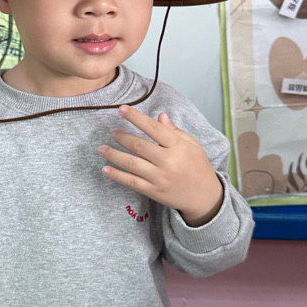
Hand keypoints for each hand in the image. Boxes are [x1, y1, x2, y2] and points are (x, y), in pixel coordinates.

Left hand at [99, 105, 223, 226]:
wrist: (204, 196)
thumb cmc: (198, 166)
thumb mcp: (192, 145)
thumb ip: (174, 131)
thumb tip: (159, 116)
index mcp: (178, 146)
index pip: (153, 128)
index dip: (136, 118)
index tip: (122, 109)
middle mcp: (168, 161)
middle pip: (139, 146)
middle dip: (122, 137)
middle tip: (113, 132)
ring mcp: (160, 178)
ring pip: (131, 164)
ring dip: (114, 155)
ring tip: (102, 149)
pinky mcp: (154, 191)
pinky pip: (131, 182)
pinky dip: (117, 175)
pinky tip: (106, 169)